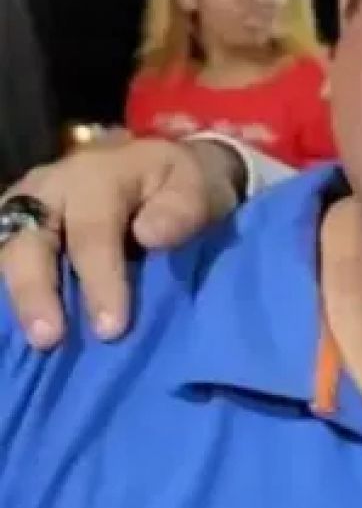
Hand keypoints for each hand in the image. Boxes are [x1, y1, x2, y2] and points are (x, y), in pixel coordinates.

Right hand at [0, 138, 242, 347]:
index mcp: (97, 176)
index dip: (100, 282)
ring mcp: (25, 207)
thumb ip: (182, 209)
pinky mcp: (13, 226)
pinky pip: (2, 257)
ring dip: (15, 296)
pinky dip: (8, 289)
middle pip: (28, 242)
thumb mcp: (197, 186)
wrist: (160, 167)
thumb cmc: (178, 184)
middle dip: (35, 293)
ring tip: (32, 340)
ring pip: (6, 250)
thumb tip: (151, 235)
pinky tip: (18, 325)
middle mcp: (49, 188)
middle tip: (48, 339)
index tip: (111, 328)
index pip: (92, 233)